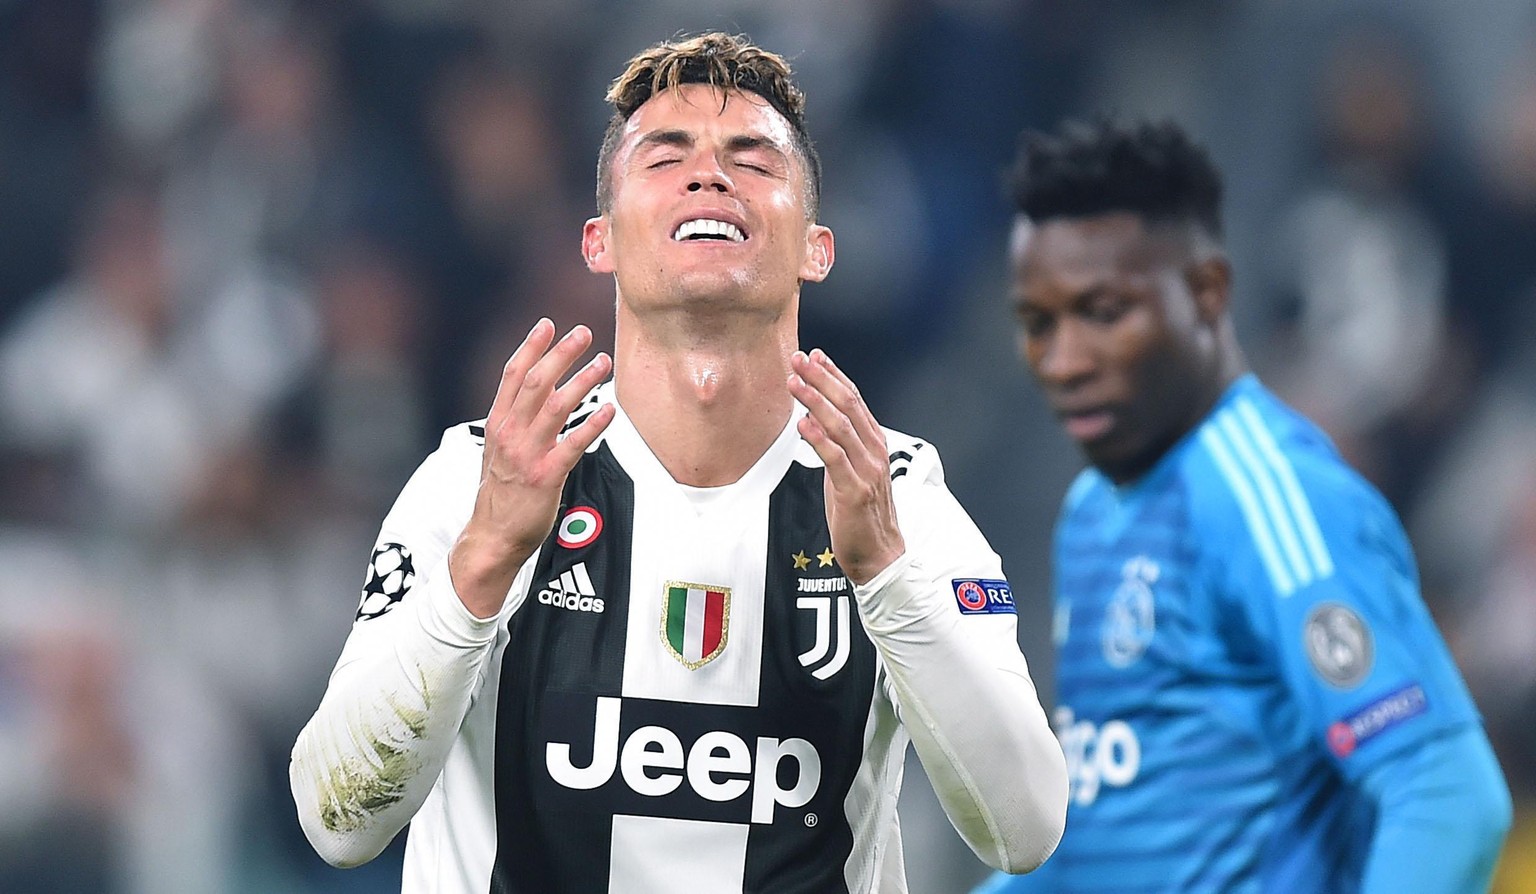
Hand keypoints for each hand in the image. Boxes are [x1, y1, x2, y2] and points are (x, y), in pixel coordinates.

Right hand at [449, 319, 614, 617]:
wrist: (492, 535)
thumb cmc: (502, 492)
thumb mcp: (500, 449)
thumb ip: (517, 420)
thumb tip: (539, 391)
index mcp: (498, 423)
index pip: (513, 375)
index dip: (531, 347)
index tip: (548, 324)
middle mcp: (510, 433)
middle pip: (536, 382)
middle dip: (560, 353)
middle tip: (583, 332)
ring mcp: (527, 454)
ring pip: (556, 406)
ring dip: (582, 380)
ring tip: (603, 362)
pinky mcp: (546, 476)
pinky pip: (573, 444)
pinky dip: (593, 424)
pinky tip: (610, 410)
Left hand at [788, 349, 904, 585]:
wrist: (880, 556)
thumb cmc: (861, 515)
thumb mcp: (850, 472)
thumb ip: (839, 446)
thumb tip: (816, 422)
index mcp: (874, 444)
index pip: (854, 400)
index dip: (834, 375)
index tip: (814, 355)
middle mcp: (874, 452)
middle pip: (848, 405)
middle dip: (821, 379)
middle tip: (799, 359)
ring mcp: (867, 471)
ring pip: (842, 426)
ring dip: (816, 401)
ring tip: (795, 383)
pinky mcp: (856, 491)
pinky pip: (836, 459)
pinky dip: (819, 438)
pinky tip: (803, 423)